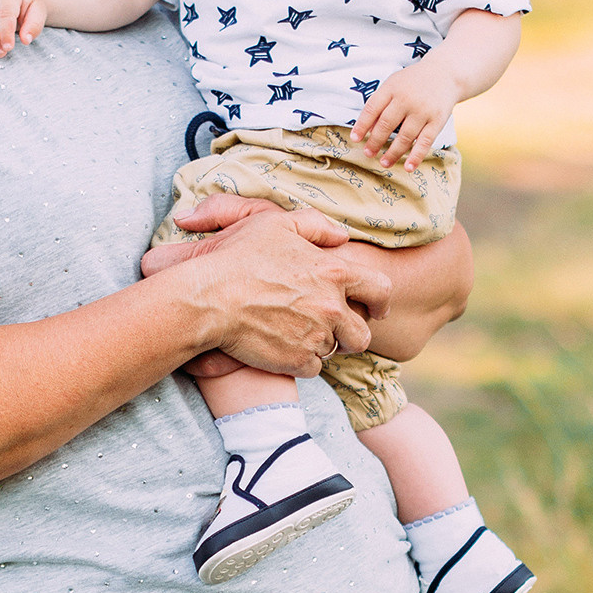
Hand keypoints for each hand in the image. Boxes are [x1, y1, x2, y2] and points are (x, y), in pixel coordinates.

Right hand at [141, 198, 384, 376]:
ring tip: (298, 334)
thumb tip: (342, 236)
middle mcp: (332, 307)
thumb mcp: (277, 224)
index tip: (378, 310)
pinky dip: (301, 362)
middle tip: (336, 332)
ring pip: (334, 351)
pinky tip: (284, 348)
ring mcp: (316, 337)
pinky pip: (313, 368)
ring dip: (321, 345)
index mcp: (335, 272)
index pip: (380, 289)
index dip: (381, 301)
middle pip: (362, 333)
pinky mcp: (297, 360)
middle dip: (352, 335)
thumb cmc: (239, 257)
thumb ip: (315, 226)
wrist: (210, 298)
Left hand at [351, 58, 462, 168]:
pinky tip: (408, 167)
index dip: (362, 125)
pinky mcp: (437, 121)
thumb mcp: (393, 85)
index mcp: (392, 88)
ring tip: (384, 163)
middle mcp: (407, 98)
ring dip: (393, 152)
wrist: (444, 73)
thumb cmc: (412, 83)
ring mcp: (423, 110)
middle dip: (375, 141)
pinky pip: (425, 142)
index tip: (355, 139)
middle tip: (368, 154)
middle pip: (386, 124)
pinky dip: (416, 156)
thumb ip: (380, 104)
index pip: (372, 108)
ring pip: (405, 136)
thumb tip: (366, 130)